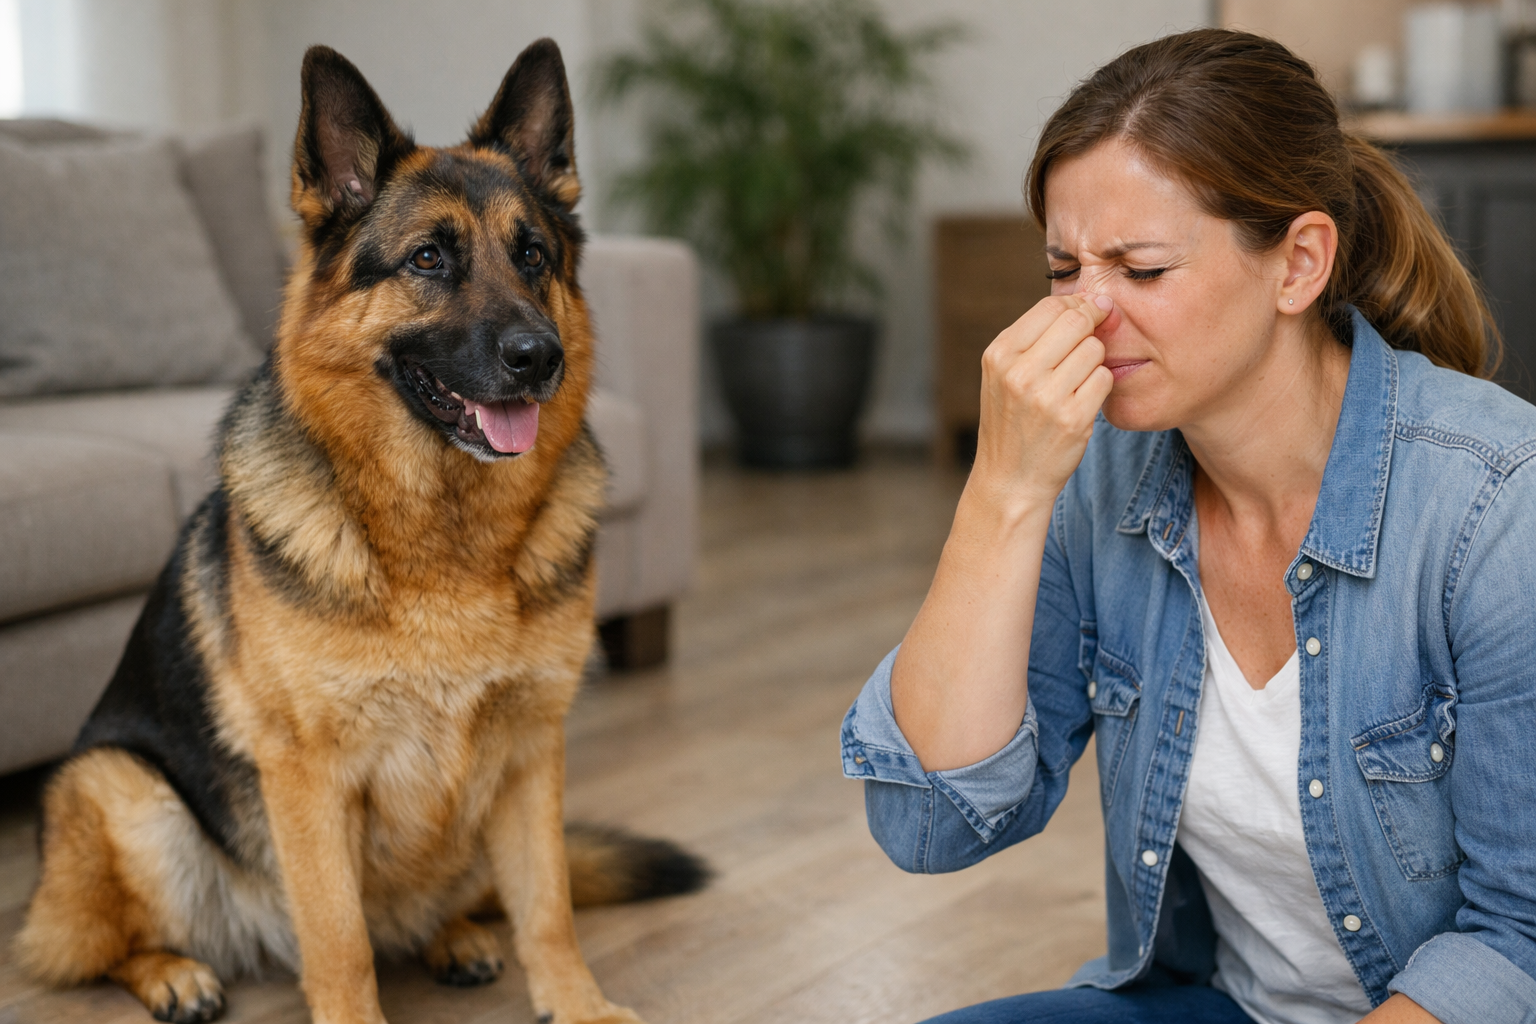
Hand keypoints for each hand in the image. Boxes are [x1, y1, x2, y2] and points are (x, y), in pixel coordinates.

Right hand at [971, 293, 1113, 516]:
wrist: (1009, 480)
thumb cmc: (1012, 421)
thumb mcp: (1004, 374)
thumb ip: (1037, 337)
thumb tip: (1090, 301)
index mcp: (999, 355)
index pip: (1051, 307)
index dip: (1077, 305)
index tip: (1088, 315)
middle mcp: (1019, 373)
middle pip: (1077, 322)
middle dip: (1091, 327)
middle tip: (1091, 343)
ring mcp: (1046, 397)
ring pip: (1094, 349)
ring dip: (1095, 361)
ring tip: (1077, 381)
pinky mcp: (1073, 418)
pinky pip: (1104, 379)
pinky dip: (1100, 386)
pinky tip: (1083, 400)